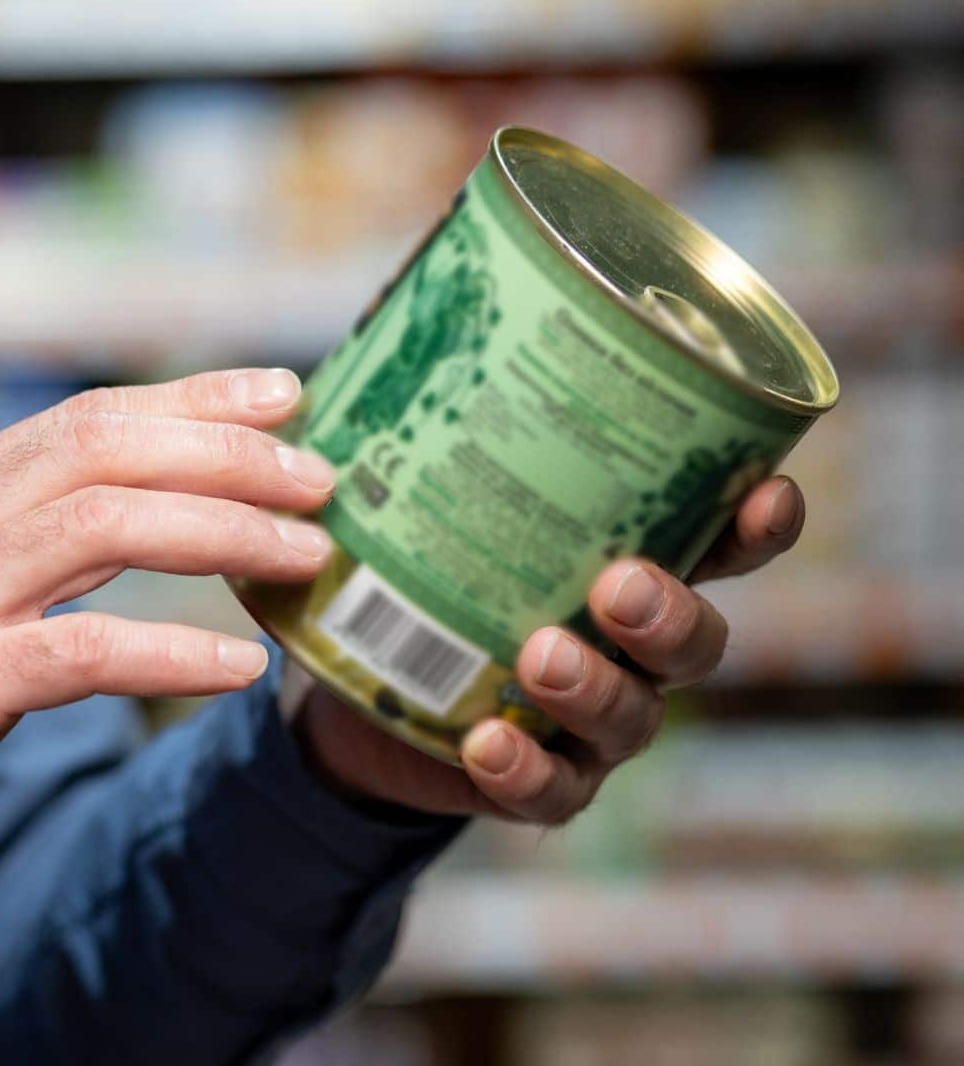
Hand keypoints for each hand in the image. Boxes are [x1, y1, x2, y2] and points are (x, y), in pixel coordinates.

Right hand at [0, 369, 335, 919]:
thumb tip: (132, 519)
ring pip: (105, 525)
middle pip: (105, 448)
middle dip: (226, 449)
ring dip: (223, 529)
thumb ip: (12, 547)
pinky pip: (84, 651)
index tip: (283, 390)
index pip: (84, 419)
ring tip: (307, 553)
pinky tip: (241, 666)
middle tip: (320, 473)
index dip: (192, 397)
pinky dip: (173, 652)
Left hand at [301, 476, 806, 822]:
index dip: (758, 524)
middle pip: (696, 639)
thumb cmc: (421, 570)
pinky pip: (555, 791)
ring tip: (541, 655)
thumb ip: (421, 430)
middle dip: (670, 612)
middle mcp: (632, 647)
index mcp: (630, 562)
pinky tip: (487, 743)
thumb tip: (364, 337)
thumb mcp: (423, 498)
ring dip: (594, 687)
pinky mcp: (542, 780)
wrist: (368, 692)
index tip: (764, 495)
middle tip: (619, 585)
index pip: (722, 543)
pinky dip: (526, 770)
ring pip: (633, 716)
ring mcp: (595, 722)